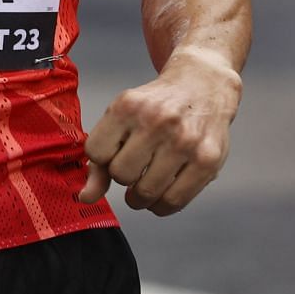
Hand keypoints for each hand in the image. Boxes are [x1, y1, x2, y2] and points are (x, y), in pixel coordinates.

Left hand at [78, 50, 239, 215]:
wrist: (202, 87)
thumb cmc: (155, 107)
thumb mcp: (120, 118)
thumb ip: (99, 159)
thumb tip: (86, 198)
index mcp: (127, 106)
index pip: (95, 153)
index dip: (102, 158)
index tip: (114, 152)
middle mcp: (156, 122)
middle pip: (121, 175)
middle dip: (123, 176)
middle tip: (133, 167)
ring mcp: (185, 142)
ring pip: (146, 192)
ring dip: (140, 196)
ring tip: (145, 183)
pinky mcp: (208, 161)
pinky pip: (174, 202)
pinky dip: (161, 206)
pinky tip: (161, 193)